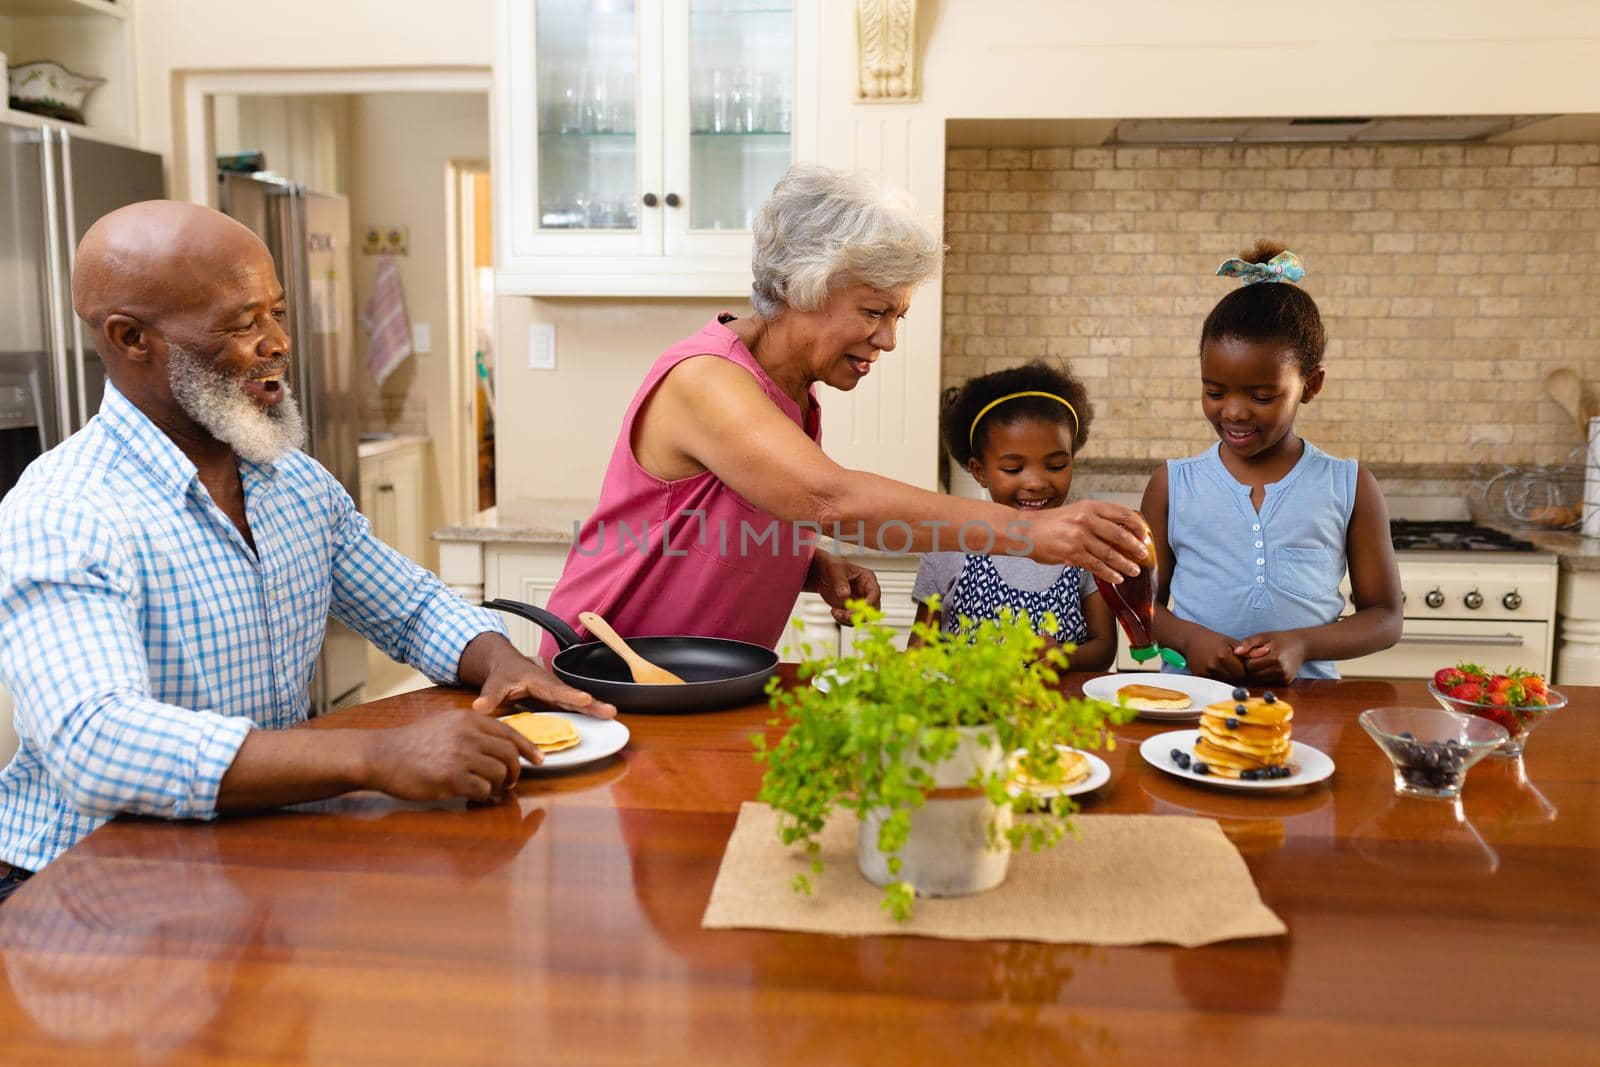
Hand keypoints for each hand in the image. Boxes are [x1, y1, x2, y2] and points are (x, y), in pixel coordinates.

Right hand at [362, 708, 542, 801]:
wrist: (381, 755)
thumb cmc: (413, 744)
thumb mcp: (445, 725)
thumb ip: (473, 731)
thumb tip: (502, 748)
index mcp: (468, 720)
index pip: (510, 733)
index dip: (528, 748)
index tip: (539, 760)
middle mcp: (467, 734)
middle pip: (509, 754)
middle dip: (515, 771)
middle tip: (509, 782)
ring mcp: (459, 756)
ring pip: (498, 773)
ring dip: (497, 785)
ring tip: (487, 789)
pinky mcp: (450, 778)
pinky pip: (482, 790)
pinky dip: (482, 796)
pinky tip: (472, 796)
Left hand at [467, 640, 617, 718]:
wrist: (506, 665)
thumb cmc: (502, 674)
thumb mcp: (494, 684)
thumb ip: (489, 697)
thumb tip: (479, 708)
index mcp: (539, 682)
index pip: (556, 690)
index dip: (571, 695)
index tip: (585, 699)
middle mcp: (552, 687)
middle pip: (574, 696)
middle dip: (592, 703)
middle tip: (610, 711)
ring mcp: (557, 694)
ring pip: (578, 702)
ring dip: (595, 708)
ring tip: (611, 714)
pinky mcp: (558, 701)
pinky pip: (575, 707)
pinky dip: (589, 712)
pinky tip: (602, 719)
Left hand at [811, 552, 880, 624]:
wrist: (821, 574)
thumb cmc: (831, 566)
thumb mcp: (835, 570)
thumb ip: (841, 582)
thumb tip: (845, 594)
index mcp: (867, 579)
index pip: (875, 592)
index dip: (870, 602)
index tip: (859, 608)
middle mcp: (866, 592)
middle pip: (873, 609)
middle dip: (861, 615)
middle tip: (846, 615)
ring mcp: (859, 602)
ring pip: (862, 617)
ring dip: (850, 619)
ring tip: (836, 612)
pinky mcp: (851, 609)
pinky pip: (852, 620)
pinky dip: (843, 620)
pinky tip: (834, 611)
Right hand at [1023, 501, 1146, 583]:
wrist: (1026, 531)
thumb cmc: (1052, 523)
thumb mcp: (1076, 512)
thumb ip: (1096, 519)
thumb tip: (1121, 533)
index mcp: (1089, 506)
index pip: (1121, 514)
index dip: (1136, 526)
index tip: (1144, 535)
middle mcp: (1086, 519)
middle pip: (1119, 534)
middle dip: (1134, 547)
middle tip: (1143, 555)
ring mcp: (1079, 537)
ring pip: (1109, 553)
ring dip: (1125, 564)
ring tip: (1134, 571)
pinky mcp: (1072, 553)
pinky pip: (1096, 565)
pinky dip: (1109, 573)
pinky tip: (1117, 578)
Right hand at [1182, 628, 1247, 682]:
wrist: (1191, 640)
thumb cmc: (1214, 640)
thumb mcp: (1232, 642)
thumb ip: (1249, 650)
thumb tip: (1266, 651)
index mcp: (1223, 655)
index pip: (1242, 672)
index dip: (1244, 670)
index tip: (1241, 664)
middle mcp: (1214, 665)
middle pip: (1234, 679)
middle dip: (1237, 675)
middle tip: (1234, 666)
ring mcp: (1205, 672)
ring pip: (1225, 682)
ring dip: (1228, 678)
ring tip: (1225, 667)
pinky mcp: (1200, 676)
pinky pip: (1216, 682)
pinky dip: (1219, 678)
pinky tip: (1217, 669)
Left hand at [1236, 631, 1308, 685]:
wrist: (1301, 645)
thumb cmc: (1280, 639)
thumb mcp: (1263, 636)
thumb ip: (1248, 643)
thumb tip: (1236, 652)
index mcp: (1275, 658)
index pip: (1250, 665)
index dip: (1246, 659)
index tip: (1250, 652)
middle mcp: (1281, 670)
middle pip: (1254, 674)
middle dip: (1250, 666)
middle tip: (1254, 657)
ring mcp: (1284, 678)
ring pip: (1259, 680)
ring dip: (1256, 672)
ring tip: (1261, 661)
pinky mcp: (1286, 682)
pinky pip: (1267, 682)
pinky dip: (1264, 676)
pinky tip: (1267, 667)